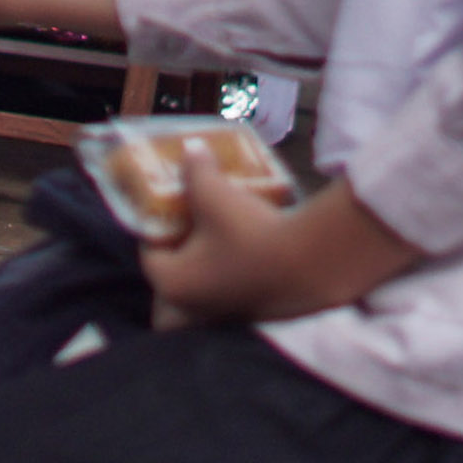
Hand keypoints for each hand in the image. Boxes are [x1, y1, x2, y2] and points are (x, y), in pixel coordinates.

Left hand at [139, 147, 421, 328]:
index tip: (165, 208)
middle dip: (184, 244)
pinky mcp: (258, 313)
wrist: (312, 264)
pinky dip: (238, 267)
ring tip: (223, 226)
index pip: (150, 255)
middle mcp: (194, 306)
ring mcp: (227, 314)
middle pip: (179, 270)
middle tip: (193, 218)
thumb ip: (196, 170)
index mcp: (172, 283)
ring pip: (209, 280)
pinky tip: (252, 242)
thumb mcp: (215, 193)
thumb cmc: (250, 232)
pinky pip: (237, 286)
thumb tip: (190, 148)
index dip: (155, 227)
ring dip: (211, 257)